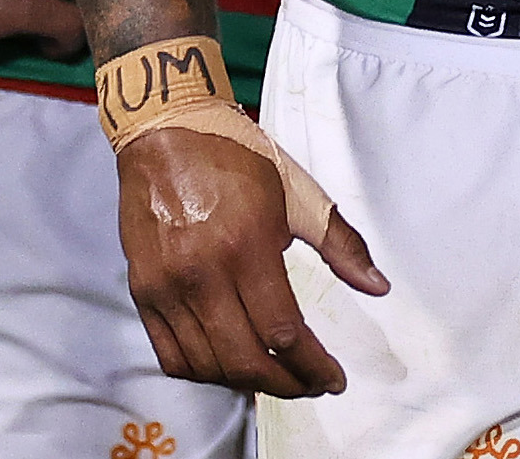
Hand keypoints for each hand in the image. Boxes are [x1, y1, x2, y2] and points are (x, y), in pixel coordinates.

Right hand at [118, 126, 384, 396]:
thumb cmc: (238, 158)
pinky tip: (231, 366)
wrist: (167, 134)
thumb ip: (341, 244)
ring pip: (207, 365)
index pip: (283, 331)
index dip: (312, 365)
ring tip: (278, 377)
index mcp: (247, 246)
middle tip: (312, 385)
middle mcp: (202, 274)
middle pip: (245, 359)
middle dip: (286, 384)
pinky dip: (203, 372)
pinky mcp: (141, 292)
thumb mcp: (300, 192)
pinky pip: (171, 355)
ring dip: (246, 382)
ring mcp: (166, 287)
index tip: (333, 379)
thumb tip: (378, 287)